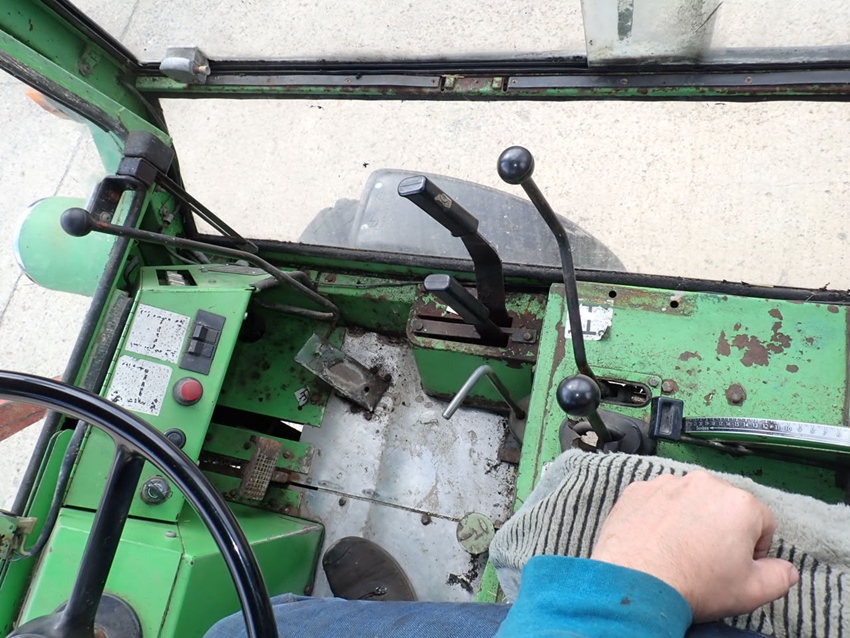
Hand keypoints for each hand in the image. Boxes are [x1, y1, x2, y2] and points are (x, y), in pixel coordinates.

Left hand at [589, 470, 798, 622]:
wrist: (635, 580)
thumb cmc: (694, 583)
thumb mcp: (750, 591)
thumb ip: (779, 577)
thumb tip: (786, 570)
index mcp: (739, 504)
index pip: (762, 521)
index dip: (754, 548)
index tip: (738, 565)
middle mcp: (704, 483)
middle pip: (724, 506)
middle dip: (721, 529)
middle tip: (707, 560)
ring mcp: (667, 483)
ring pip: (690, 500)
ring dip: (690, 519)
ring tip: (678, 550)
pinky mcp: (638, 489)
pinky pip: (658, 500)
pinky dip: (659, 516)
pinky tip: (655, 540)